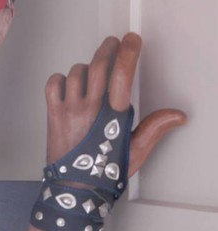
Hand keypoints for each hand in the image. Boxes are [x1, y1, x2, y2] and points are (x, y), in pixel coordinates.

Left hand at [45, 32, 186, 173]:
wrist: (74, 190)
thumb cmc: (103, 172)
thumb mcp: (135, 152)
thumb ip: (154, 129)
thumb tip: (176, 115)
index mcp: (113, 118)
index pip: (122, 76)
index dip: (128, 53)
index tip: (132, 41)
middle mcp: (90, 110)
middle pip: (98, 66)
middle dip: (108, 49)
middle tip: (113, 43)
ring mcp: (69, 111)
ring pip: (76, 73)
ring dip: (86, 67)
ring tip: (92, 73)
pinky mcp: (53, 114)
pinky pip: (53, 84)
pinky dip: (61, 79)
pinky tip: (69, 85)